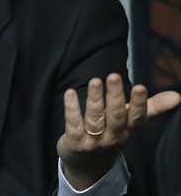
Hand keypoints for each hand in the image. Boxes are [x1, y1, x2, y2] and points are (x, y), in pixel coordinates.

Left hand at [57, 73, 180, 189]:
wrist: (88, 164)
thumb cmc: (112, 134)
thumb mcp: (131, 123)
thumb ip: (152, 108)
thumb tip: (177, 96)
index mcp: (128, 130)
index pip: (136, 117)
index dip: (139, 104)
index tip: (140, 87)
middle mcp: (113, 136)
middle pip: (115, 116)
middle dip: (115, 97)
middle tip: (114, 76)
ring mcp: (94, 140)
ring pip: (95, 119)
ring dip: (95, 100)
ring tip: (95, 81)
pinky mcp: (75, 141)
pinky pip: (73, 124)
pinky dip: (72, 109)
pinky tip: (70, 93)